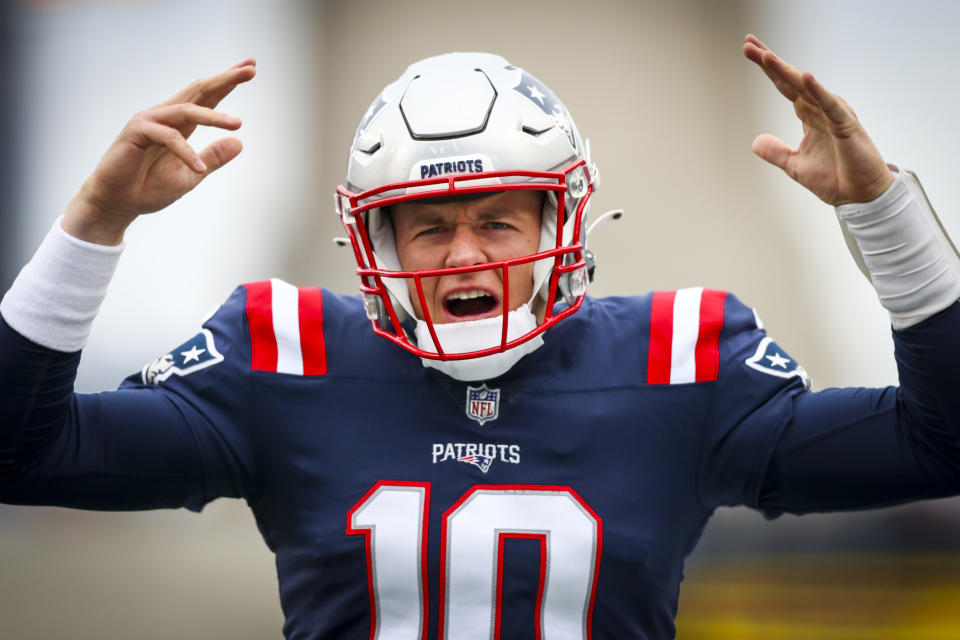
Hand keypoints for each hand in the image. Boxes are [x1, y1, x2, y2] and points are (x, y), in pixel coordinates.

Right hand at [63, 58, 256, 244]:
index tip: (251, 68)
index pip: (207, 97)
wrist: (118, 203)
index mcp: (180, 123)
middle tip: (250, 69)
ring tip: (238, 124)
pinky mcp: (136, 132)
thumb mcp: (193, 175)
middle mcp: (165, 116)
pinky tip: (199, 169)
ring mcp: (149, 121)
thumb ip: (213, 158)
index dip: (228, 82)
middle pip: (199, 91)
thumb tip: (239, 142)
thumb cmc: (149, 187)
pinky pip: (168, 137)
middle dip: (225, 79)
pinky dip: (186, 153)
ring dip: (213, 117)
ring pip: (186, 110)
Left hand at [743, 35, 893, 205]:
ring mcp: (834, 115)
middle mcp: (821, 109)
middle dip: (770, 62)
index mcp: (810, 115)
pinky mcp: (846, 126)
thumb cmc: (834, 177)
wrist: (859, 197)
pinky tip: (804, 77)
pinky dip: (818, 91)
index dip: (768, 70)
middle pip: (791, 80)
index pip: (784, 87)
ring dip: (786, 72)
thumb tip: (755, 141)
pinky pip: (830, 105)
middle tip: (748, 44)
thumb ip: (776, 152)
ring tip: (766, 56)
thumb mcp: (795, 165)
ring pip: (806, 88)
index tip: (749, 51)